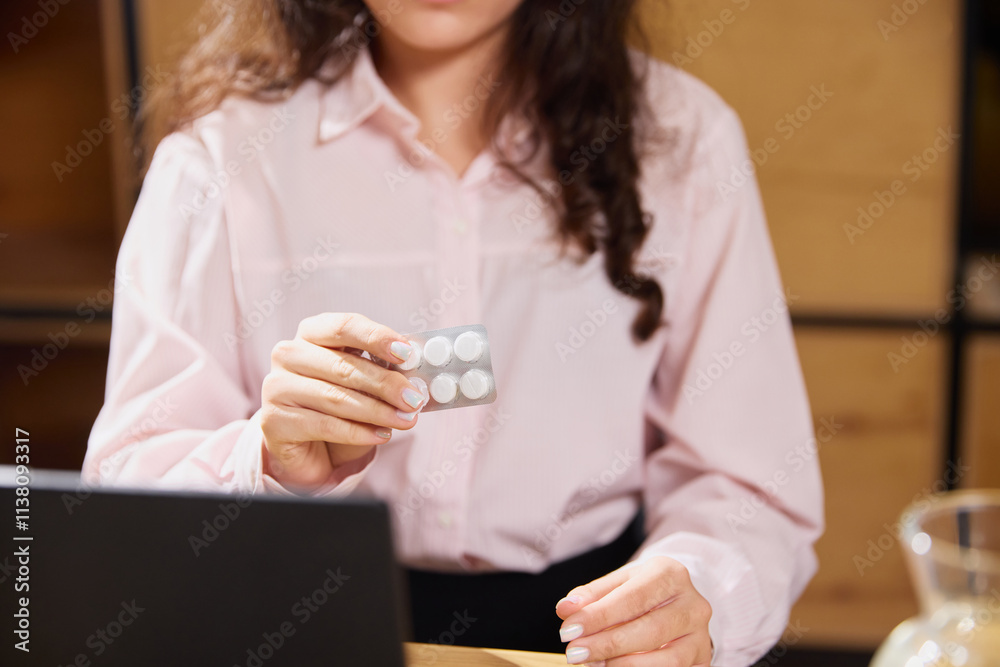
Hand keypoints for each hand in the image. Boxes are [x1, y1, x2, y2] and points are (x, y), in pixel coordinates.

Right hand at [260, 312, 426, 490]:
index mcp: (312, 333)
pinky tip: (382, 435)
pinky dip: (358, 432)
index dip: (377, 338)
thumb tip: (416, 378)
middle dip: (385, 384)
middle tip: (414, 398)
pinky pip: (324, 425)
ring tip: (406, 420)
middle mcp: (289, 354)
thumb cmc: (339, 405)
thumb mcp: (363, 382)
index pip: (345, 327)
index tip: (407, 354)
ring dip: (377, 411)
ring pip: (335, 398)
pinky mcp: (274, 420)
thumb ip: (384, 372)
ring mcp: (277, 386)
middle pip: (343, 366)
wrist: (307, 446)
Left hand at [556, 556, 712, 665]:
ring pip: (667, 660)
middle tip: (574, 652)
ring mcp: (701, 635)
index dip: (599, 616)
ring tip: (593, 663)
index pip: (632, 598)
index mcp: (671, 574)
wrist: (678, 600)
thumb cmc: (642, 591)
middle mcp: (693, 604)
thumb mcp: (619, 583)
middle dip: (607, 644)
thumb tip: (565, 609)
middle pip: (650, 630)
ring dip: (624, 665)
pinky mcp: (701, 659)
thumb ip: (591, 595)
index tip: (568, 630)